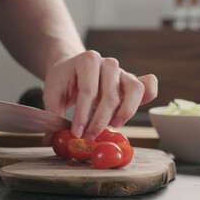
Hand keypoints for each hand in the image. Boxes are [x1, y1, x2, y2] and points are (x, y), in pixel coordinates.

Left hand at [42, 50, 156, 144]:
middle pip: (110, 94)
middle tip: (90, 136)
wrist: (73, 67)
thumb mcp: (52, 94)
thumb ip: (53, 115)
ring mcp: (122, 72)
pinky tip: (133, 112)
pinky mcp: (131, 82)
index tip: (76, 133)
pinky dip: (148, 97)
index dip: (82, 115)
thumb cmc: (64, 81)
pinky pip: (148, 86)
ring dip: (126, 111)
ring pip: (134, 89)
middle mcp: (108, 63)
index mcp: (87, 60)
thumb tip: (51, 140)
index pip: (88, 91)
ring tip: (114, 126)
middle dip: (100, 120)